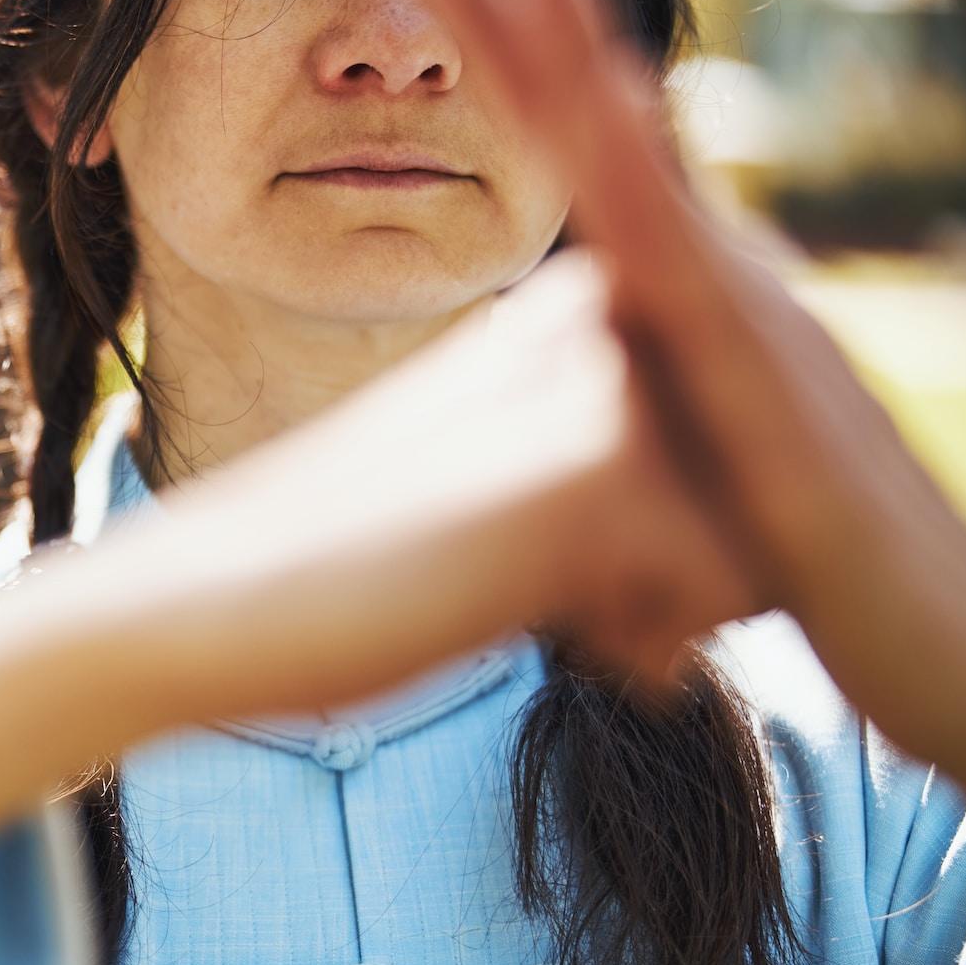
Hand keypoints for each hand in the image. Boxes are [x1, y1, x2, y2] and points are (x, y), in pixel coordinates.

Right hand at [0, 249, 758, 871]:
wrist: (206, 608)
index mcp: (565, 313)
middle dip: (691, 572)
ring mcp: (593, 386)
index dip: (679, 528)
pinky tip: (573, 651)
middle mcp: (592, 321)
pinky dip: (649, 648)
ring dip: (679, 611)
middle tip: (579, 608)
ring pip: (756, 538)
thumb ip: (593, 461)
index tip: (566, 561)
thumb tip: (740, 529)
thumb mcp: (485, 487)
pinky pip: (721, 587)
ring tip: (573, 624)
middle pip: (759, 489)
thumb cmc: (336, 572)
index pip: (730, 437)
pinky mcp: (588, 471)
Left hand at [410, 0, 965, 785]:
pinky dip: (640, 183)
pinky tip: (592, 105)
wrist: (944, 642)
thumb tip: (569, 393)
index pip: (573, 156)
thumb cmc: (799, 567)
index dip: (509, 63)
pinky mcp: (767, 391)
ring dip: (564, 65)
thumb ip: (616, 417)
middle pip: (596, 130)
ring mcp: (747, 323)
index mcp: (679, 299)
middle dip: (526, 21)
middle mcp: (718, 284)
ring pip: (636, 172)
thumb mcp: (676, 481)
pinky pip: (690, 271)